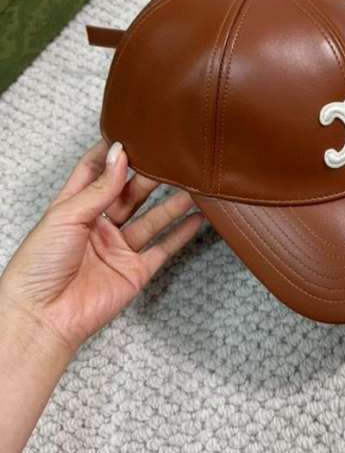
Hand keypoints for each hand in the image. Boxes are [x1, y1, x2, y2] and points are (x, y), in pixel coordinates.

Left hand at [0, 140, 204, 353]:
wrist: (42, 317)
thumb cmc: (38, 266)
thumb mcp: (66, 216)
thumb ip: (99, 188)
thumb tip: (120, 155)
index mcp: (75, 209)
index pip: (96, 172)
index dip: (113, 154)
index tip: (133, 134)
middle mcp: (99, 226)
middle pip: (130, 194)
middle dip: (150, 176)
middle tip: (171, 160)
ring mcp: (119, 249)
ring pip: (152, 218)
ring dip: (173, 203)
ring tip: (194, 185)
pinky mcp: (135, 271)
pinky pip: (163, 248)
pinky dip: (182, 234)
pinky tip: (198, 219)